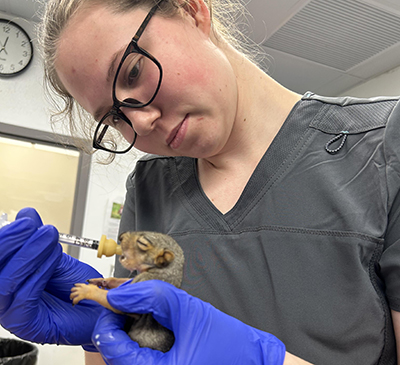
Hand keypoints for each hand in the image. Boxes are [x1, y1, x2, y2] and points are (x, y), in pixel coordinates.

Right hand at [0, 208, 102, 349]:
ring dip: (28, 254)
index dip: (6, 236)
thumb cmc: (78, 287)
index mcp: (6, 277)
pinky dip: (39, 273)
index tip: (26, 219)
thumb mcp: (55, 257)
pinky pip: (25, 297)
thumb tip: (27, 215)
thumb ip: (38, 239)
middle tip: (33, 226)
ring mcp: (11, 312)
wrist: (100, 308)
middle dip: (11, 241)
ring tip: (48, 238)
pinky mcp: (26, 324)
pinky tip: (54, 259)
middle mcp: (3, 295)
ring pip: (4, 282)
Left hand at [92, 280, 285, 364]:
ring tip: (138, 312)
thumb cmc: (229, 342)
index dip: (108, 317)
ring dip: (126, 332)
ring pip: (125, 357)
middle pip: (114, 353)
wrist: (254, 359)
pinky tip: (150, 326)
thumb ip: (153, 298)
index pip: (112, 347)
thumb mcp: (189, 311)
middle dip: (117, 323)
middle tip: (127, 303)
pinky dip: (137, 341)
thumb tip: (121, 293)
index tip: (115, 298)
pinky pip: (140, 359)